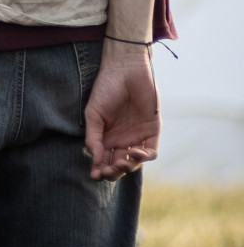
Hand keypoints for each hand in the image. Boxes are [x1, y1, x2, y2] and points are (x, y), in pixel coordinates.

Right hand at [83, 42, 158, 180]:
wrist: (125, 71)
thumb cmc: (105, 89)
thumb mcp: (93, 114)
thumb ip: (94, 137)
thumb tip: (94, 158)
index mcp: (106, 137)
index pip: (103, 160)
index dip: (99, 170)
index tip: (94, 175)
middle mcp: (122, 139)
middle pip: (119, 165)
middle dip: (113, 172)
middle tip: (107, 171)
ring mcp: (138, 136)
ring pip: (135, 162)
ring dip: (128, 167)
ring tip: (120, 163)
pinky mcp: (153, 131)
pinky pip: (151, 151)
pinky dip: (145, 157)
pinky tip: (136, 153)